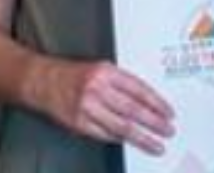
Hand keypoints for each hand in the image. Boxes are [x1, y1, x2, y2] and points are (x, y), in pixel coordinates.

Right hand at [37, 59, 175, 154]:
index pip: (138, 89)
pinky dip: (120, 139)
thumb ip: (122, 83)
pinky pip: (105, 134)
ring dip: (142, 137)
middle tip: (168, 131)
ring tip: (156, 144)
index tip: (169, 113)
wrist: (44, 81)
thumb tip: (148, 103)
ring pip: (121, 126)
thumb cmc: (76, 75)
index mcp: (106, 72)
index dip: (157, 103)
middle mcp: (97, 88)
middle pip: (132, 110)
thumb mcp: (101, 69)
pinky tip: (131, 142)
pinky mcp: (79, 122)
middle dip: (154, 122)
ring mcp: (87, 107)